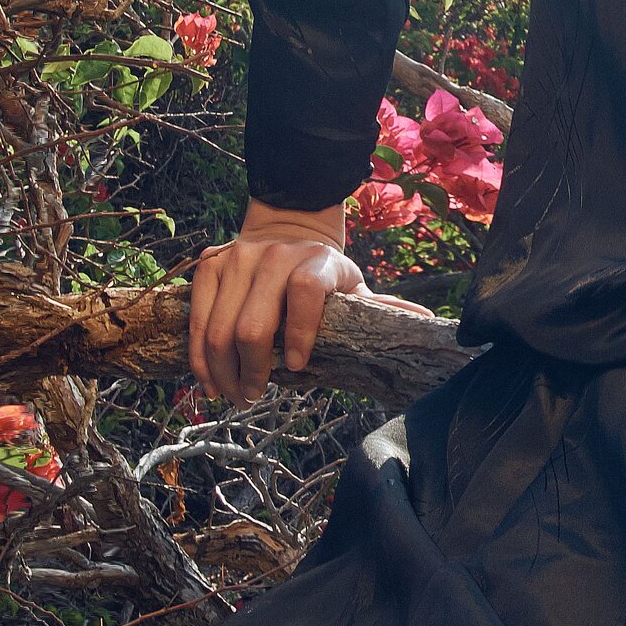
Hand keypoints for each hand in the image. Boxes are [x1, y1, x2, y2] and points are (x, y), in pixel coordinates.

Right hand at [189, 200, 364, 403]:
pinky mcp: (210, 266)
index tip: (297, 367)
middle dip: (252, 371)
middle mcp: (274, 255)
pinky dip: (200, 356)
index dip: (299, 333)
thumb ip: (382, 307)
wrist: (287, 229)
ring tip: (234, 395)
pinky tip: (211, 380)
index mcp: (317, 261)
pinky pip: (197, 319)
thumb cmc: (325, 273)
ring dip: (223, 372)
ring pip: (219, 328)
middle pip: (252, 325)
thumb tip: (428, 323)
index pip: (304, 292)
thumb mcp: (354, 286)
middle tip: (254, 396)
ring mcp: (237, 259)